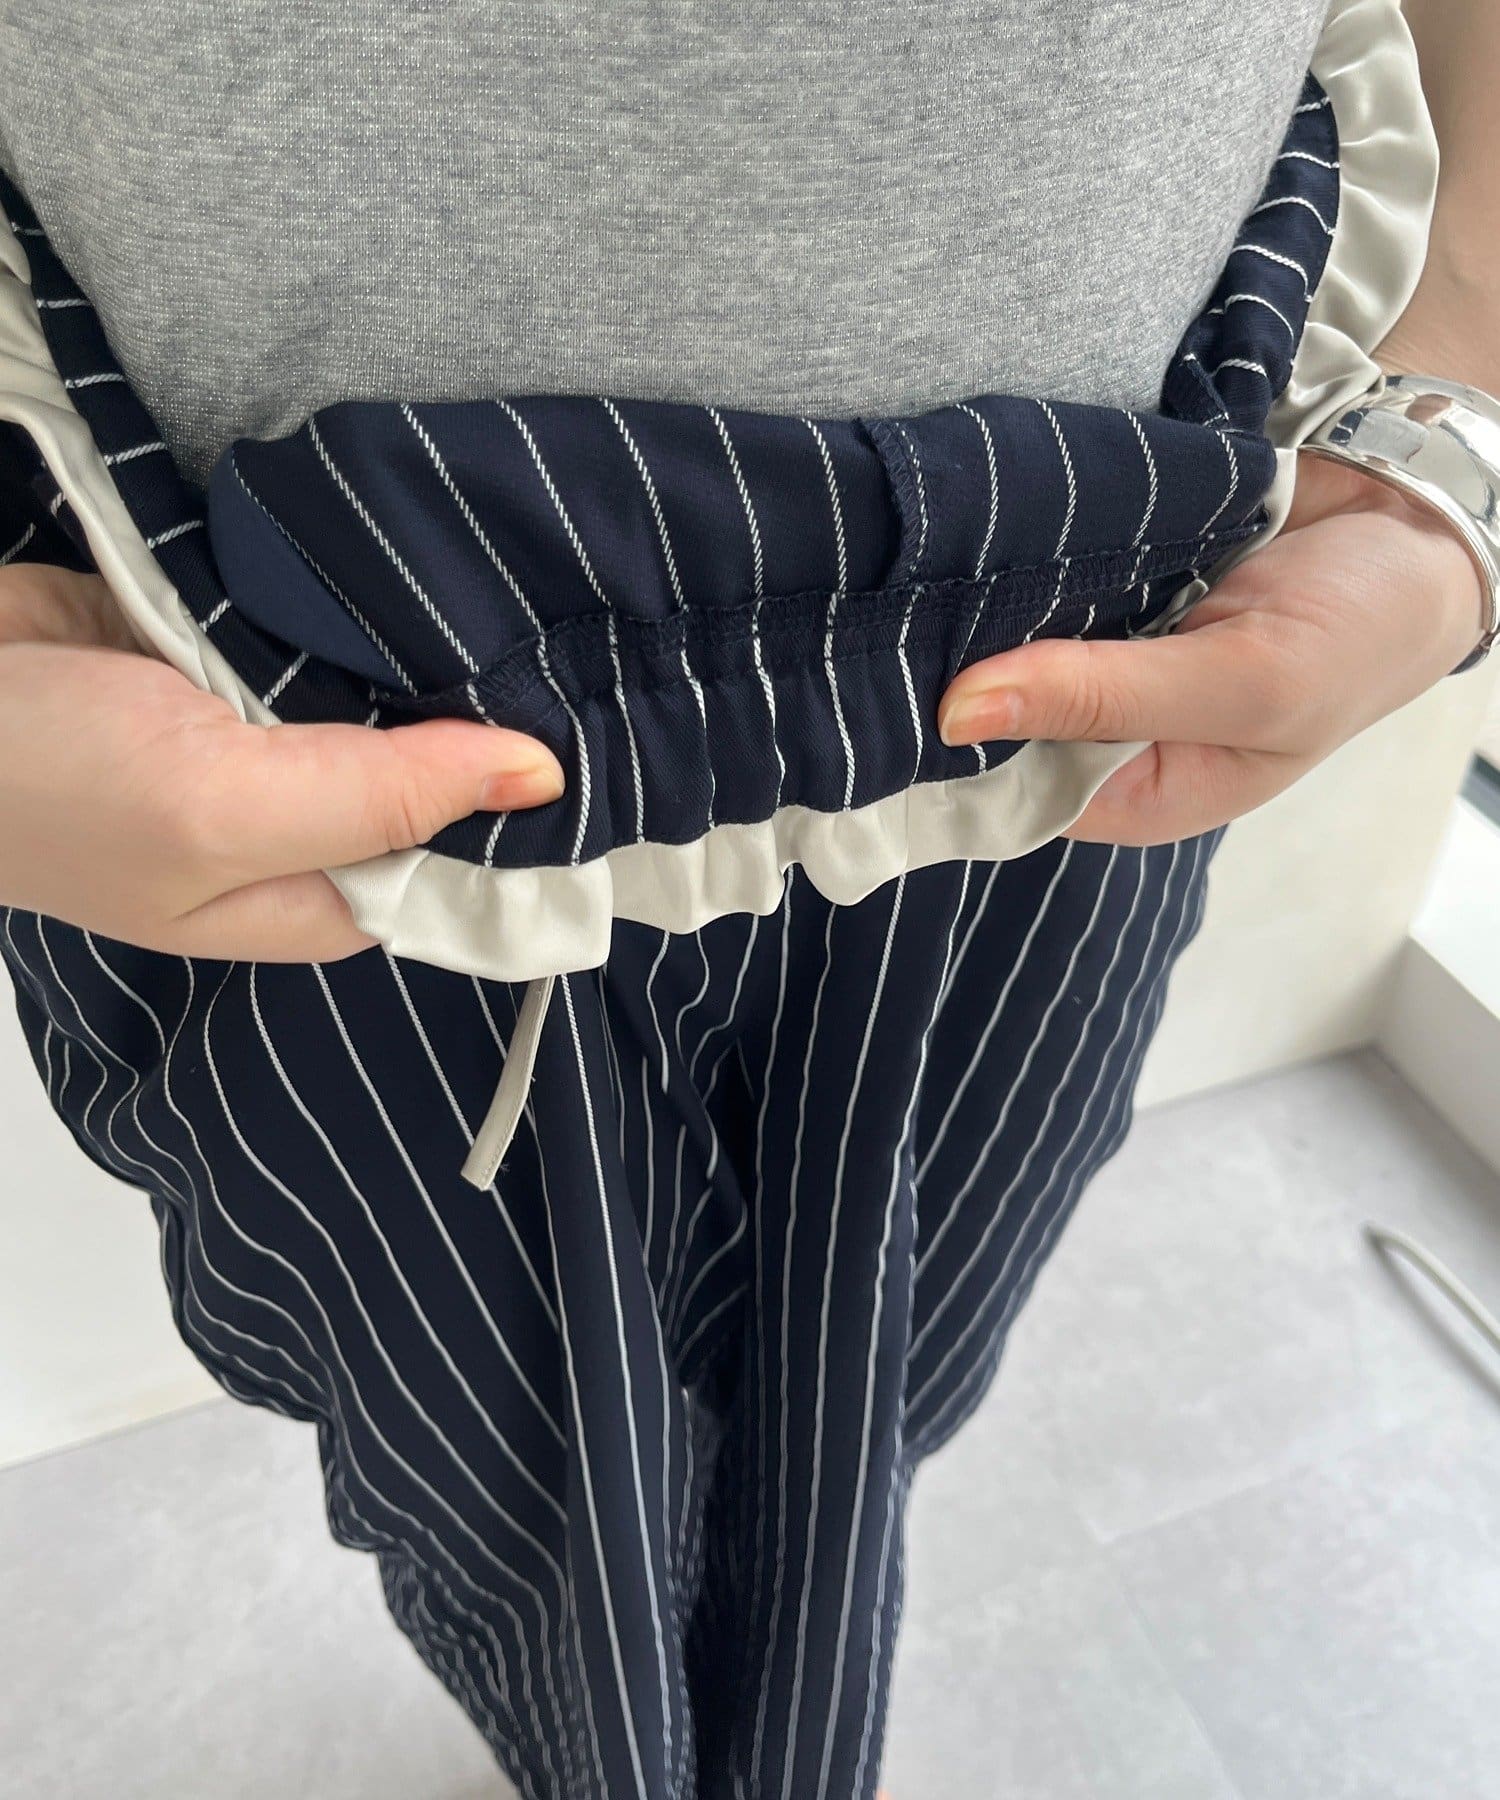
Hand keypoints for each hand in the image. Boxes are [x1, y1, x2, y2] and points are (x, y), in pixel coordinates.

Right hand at [0, 562, 563, 958]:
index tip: (597, 730)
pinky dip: (361, 606)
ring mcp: (271, 740)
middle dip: (487, 716)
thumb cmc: (46, 781)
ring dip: (431, 650)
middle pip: (437, 777)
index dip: (526, 810)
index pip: (465, 867)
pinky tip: (421, 569)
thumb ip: (380, 797)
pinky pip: (331, 636)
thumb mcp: (223, 808)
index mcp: (317, 898)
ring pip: (393, 698)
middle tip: (566, 642)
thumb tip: (541, 777)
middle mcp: (306, 828)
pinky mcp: (236, 660)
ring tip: (514, 593)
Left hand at [936, 452, 1486, 844]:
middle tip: (919, 610)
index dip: (958, 747)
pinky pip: (1037, 568)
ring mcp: (1100, 650)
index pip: (1007, 791)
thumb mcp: (1243, 683)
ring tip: (948, 559)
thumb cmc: (1357, 633)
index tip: (909, 691)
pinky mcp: (1104, 578)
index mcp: (1136, 791)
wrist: (1418, 515)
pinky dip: (1024, 544)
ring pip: (1005, 634)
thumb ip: (1103, 697)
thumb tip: (955, 714)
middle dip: (965, 665)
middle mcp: (1105, 730)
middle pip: (996, 711)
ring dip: (985, 596)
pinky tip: (997, 521)